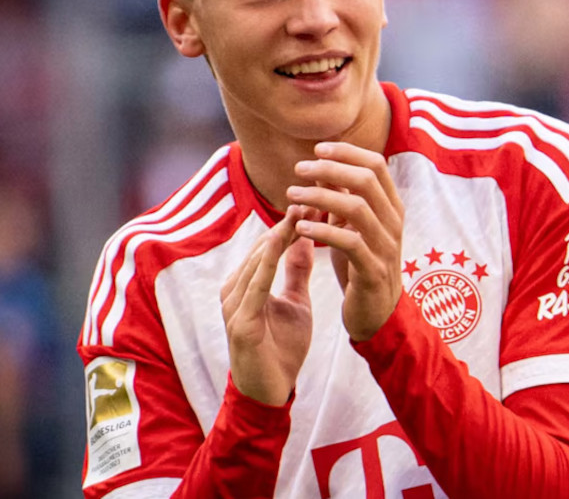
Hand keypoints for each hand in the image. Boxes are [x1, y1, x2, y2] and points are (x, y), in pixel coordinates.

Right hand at [220, 205, 314, 405]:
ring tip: (301, 210)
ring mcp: (233, 305)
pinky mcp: (239, 322)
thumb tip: (306, 238)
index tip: (316, 199)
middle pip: (262, 246)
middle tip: (312, 195)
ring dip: (279, 234)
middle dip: (288, 221)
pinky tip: (278, 242)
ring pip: (256, 260)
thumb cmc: (281, 348)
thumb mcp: (296, 302)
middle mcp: (234, 289)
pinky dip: (266, 262)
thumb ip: (297, 272)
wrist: (272, 393)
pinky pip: (254, 286)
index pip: (269, 243)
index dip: (292, 221)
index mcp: (246, 283)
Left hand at [286, 142, 403, 340]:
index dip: (347, 152)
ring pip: (357, 207)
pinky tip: (300, 226)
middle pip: (367, 180)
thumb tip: (322, 166)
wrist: (377, 313)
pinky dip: (323, 230)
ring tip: (292, 194)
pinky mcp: (373, 270)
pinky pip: (350, 243)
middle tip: (299, 169)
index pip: (376, 164)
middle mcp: (394, 222)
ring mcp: (386, 246)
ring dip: (320, 196)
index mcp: (391, 206)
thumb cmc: (360, 264)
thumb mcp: (352, 226)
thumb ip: (342, 198)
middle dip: (330, 169)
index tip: (317, 149)